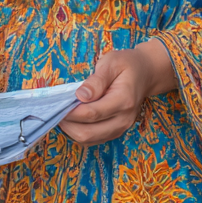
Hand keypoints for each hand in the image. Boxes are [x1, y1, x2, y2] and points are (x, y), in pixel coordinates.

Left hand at [59, 40, 176, 145]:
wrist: (145, 73)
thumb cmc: (126, 64)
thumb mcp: (111, 62)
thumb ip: (96, 80)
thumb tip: (80, 96)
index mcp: (123, 101)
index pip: (91, 113)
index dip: (70, 111)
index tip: (56, 103)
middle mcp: (123, 120)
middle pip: (88, 133)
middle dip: (67, 124)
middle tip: (55, 109)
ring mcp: (121, 128)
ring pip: (89, 140)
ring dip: (71, 130)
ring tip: (62, 112)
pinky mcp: (116, 131)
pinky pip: (93, 139)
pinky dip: (79, 132)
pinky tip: (73, 118)